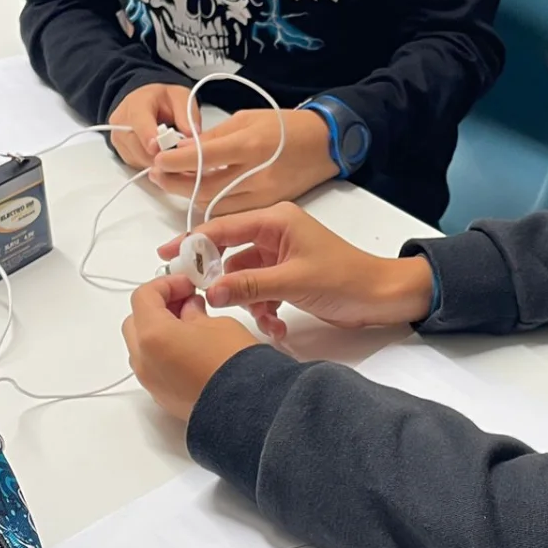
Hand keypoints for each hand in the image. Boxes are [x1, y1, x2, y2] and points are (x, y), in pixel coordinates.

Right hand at [108, 83, 201, 169]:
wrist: (147, 102)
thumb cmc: (164, 100)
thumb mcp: (180, 97)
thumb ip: (186, 114)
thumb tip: (192, 136)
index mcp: (136, 105)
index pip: (139, 123)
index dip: (149, 137)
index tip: (160, 148)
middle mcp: (121, 123)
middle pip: (138, 147)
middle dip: (160, 154)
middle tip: (180, 155)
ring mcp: (118, 139)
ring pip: (139, 159)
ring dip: (158, 162)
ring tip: (173, 153)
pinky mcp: (121, 152)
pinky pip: (138, 164)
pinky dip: (152, 164)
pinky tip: (163, 156)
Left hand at [123, 275, 257, 422]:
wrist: (247, 409)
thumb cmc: (234, 364)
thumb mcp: (218, 324)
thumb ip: (194, 313)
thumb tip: (188, 311)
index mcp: (153, 335)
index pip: (144, 297)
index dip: (165, 285)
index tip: (186, 285)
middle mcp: (144, 360)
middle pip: (136, 322)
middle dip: (157, 308)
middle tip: (185, 302)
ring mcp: (151, 382)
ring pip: (142, 347)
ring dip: (158, 331)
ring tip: (190, 327)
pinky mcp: (162, 398)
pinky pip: (154, 368)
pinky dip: (164, 353)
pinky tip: (191, 350)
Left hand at [149, 109, 336, 212]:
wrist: (325, 144)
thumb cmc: (286, 125)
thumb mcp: (247, 119)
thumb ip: (214, 137)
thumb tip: (183, 149)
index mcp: (250, 145)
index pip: (203, 157)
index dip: (175, 161)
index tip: (157, 160)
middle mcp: (256, 175)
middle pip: (204, 189)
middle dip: (175, 183)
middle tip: (157, 174)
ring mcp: (263, 195)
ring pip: (215, 204)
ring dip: (189, 195)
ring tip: (173, 182)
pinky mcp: (268, 206)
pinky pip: (232, 210)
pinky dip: (212, 202)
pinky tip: (200, 191)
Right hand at [157, 203, 434, 340]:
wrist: (381, 296)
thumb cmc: (344, 279)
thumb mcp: (293, 282)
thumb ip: (249, 285)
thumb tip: (211, 291)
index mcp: (276, 221)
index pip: (223, 227)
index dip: (192, 241)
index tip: (166, 256)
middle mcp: (275, 233)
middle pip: (230, 254)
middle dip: (222, 282)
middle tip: (208, 303)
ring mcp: (281, 256)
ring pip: (244, 278)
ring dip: (248, 302)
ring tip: (264, 320)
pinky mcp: (288, 277)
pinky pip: (260, 291)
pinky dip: (263, 308)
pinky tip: (277, 326)